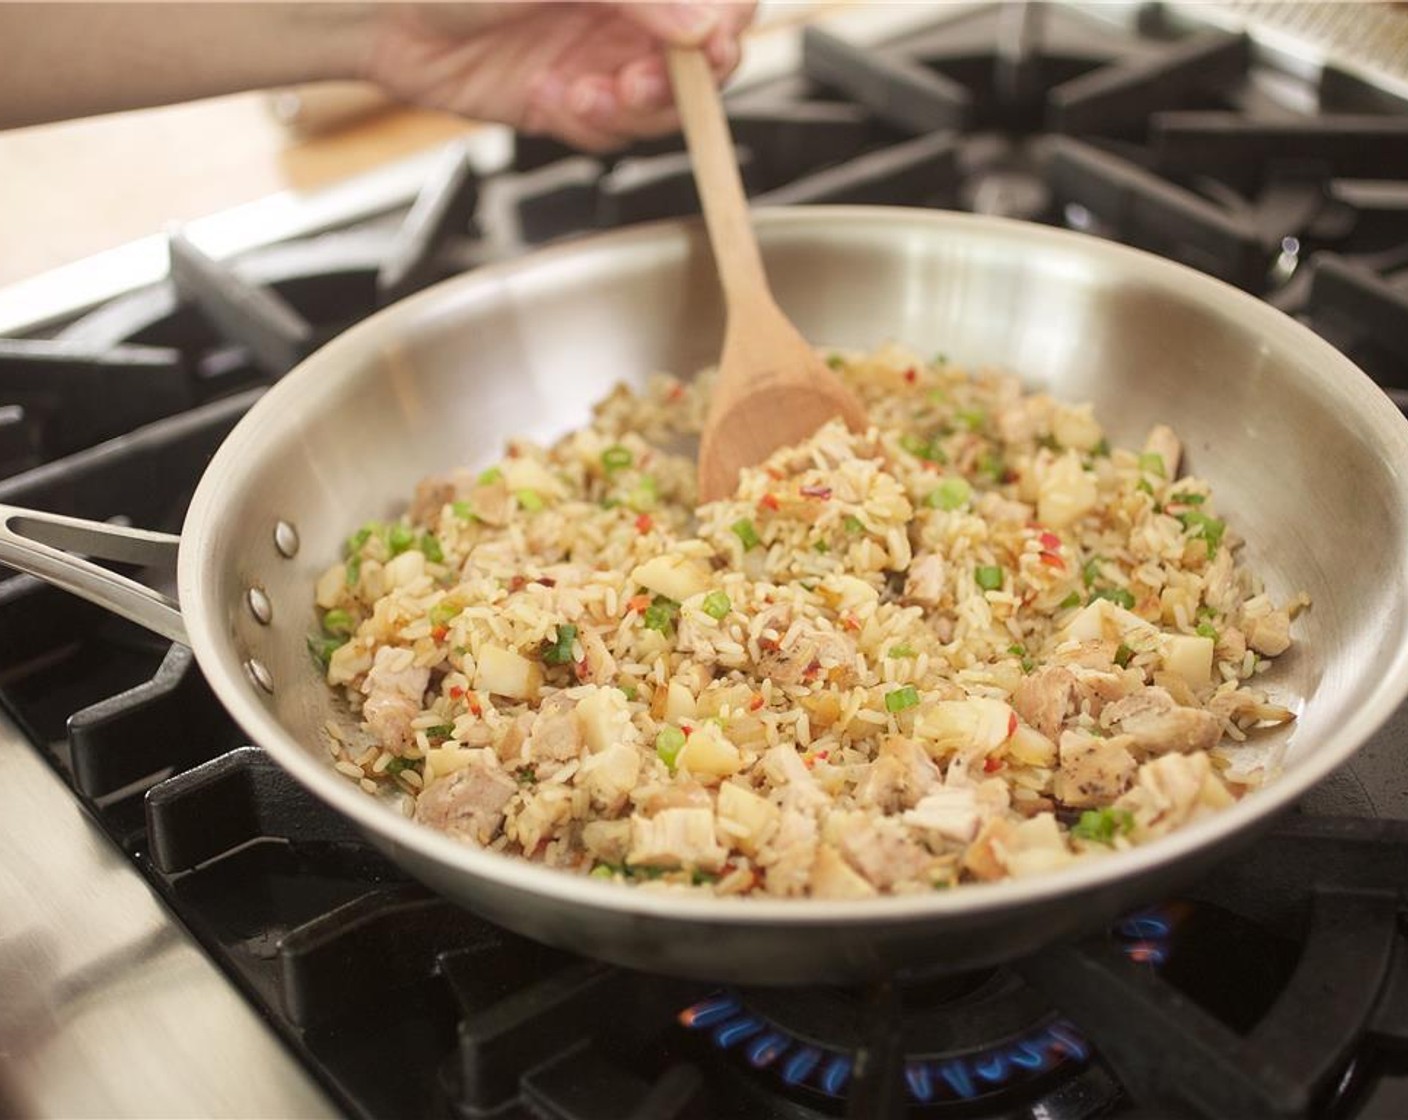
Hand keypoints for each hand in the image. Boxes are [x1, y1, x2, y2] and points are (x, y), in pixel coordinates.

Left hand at [362, 2, 755, 151]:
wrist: (382, 9)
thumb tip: (700, 28)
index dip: (727, 25)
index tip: (711, 46)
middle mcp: (628, 12)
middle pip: (702, 64)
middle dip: (680, 83)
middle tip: (638, 82)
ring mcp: (602, 59)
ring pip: (661, 109)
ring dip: (633, 112)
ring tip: (587, 93)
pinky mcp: (571, 104)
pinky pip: (610, 135)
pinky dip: (589, 128)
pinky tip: (553, 99)